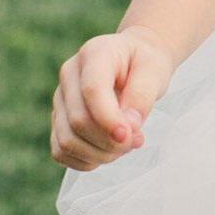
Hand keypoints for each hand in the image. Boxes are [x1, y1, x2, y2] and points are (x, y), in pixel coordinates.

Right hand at [51, 26, 174, 170]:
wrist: (135, 60)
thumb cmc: (145, 65)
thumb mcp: (155, 72)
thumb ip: (142, 97)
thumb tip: (128, 128)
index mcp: (94, 54)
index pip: (92, 90)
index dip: (109, 119)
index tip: (132, 136)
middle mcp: (69, 74)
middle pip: (77, 120)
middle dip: (110, 141)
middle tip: (138, 140)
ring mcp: (60, 98)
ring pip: (67, 140)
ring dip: (100, 154)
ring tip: (126, 146)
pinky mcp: (59, 119)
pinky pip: (60, 151)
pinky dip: (85, 160)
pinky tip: (108, 153)